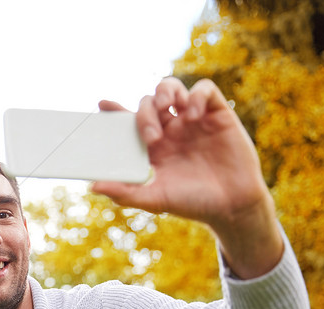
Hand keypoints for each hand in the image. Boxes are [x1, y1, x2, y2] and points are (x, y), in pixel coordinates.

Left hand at [92, 77, 282, 277]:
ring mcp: (193, 120)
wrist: (231, 206)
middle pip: (148, 102)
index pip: (129, 121)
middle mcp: (171, 129)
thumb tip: (92, 186)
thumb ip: (124, 192)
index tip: (102, 105)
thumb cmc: (191, 203)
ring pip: (172, 88)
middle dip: (145, 113)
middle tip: (151, 137)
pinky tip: (193, 114)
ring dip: (165, 92)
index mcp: (152, 146)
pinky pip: (204, 90)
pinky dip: (196, 95)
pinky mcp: (218, 115)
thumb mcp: (154, 199)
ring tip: (167, 108)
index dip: (116, 110)